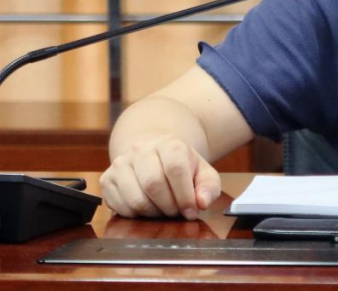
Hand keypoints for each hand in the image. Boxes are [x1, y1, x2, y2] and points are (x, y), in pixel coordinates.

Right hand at [100, 135, 220, 218]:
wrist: (152, 154)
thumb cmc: (181, 167)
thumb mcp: (202, 172)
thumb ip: (208, 187)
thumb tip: (202, 203)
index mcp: (169, 144)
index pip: (175, 168)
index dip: (185, 195)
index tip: (192, 211)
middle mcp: (141, 150)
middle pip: (153, 184)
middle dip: (169, 207)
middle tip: (176, 213)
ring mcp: (120, 164)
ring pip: (135, 198)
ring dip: (153, 213)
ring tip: (163, 211)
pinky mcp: (106, 179)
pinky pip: (119, 207)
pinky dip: (136, 215)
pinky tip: (147, 208)